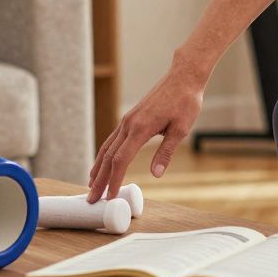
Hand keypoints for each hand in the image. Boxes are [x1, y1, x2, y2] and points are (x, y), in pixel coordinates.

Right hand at [86, 58, 204, 202]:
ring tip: (91, 184)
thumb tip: (155, 174)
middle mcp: (129, 124)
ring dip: (98, 168)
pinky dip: (105, 154)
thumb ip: (166, 152)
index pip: (121, 160)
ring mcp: (127, 120)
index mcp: (140, 128)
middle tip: (92, 199)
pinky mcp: (130, 118)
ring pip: (107, 147)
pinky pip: (113, 139)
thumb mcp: (181, 129)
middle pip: (109, 157)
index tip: (109, 196)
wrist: (183, 77)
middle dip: (100, 180)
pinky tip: (103, 163)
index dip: (114, 180)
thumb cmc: (185, 102)